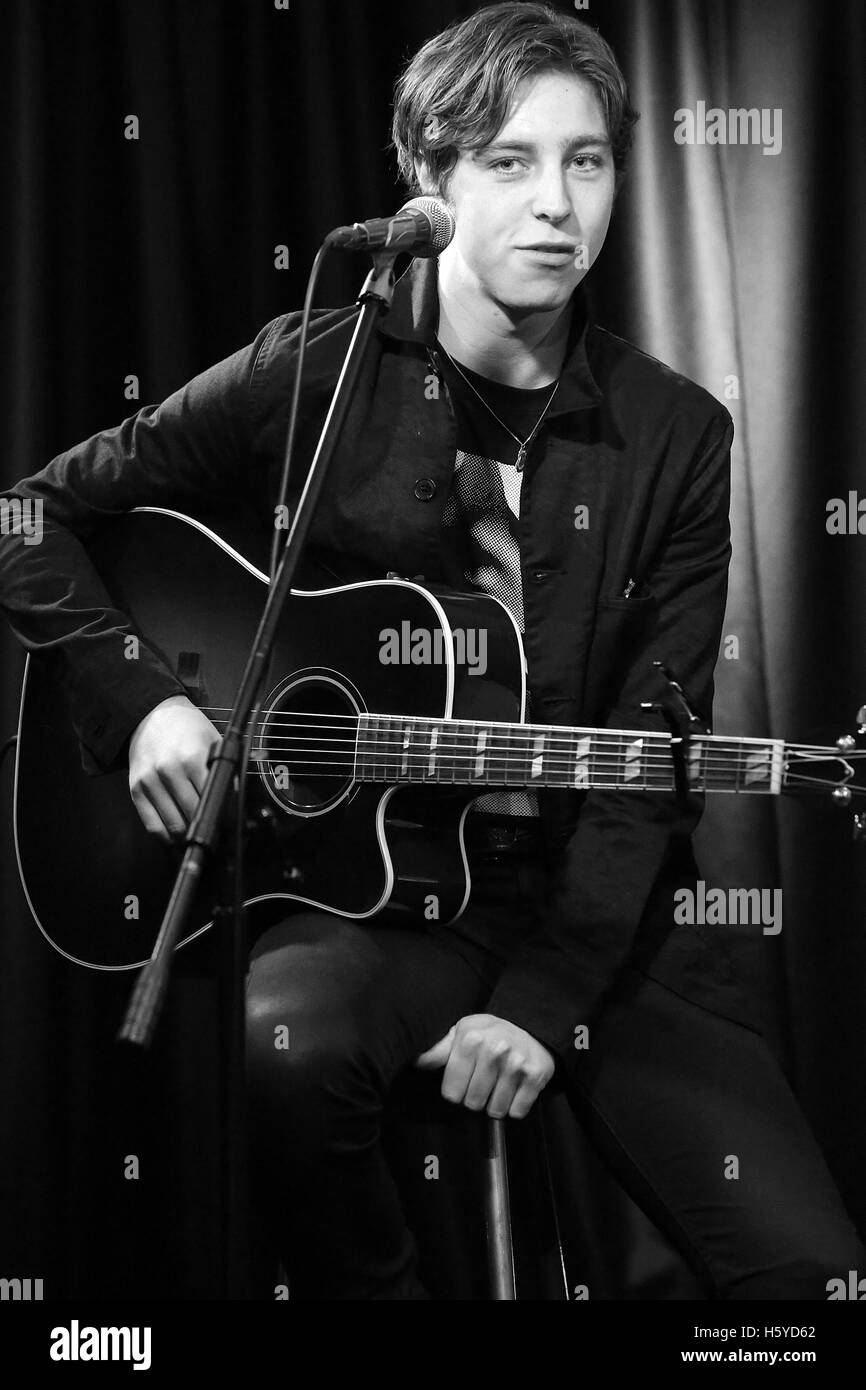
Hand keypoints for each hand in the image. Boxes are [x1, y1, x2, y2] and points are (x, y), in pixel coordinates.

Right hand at [127, 694, 221, 843]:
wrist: (151, 715)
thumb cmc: (187, 727)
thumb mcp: (213, 741)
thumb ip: (224, 769)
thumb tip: (233, 801)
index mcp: (192, 758)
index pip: (211, 800)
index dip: (222, 816)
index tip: (228, 824)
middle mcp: (169, 771)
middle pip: (193, 815)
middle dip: (206, 826)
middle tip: (215, 831)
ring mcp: (150, 782)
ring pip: (173, 825)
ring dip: (187, 835)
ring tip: (196, 834)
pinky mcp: (135, 790)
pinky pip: (152, 825)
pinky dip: (166, 836)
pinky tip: (176, 834)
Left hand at [415, 1014, 554, 1118]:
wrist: (530, 1027)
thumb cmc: (490, 1034)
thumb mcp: (462, 1032)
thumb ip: (440, 1050)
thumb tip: (418, 1061)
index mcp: (470, 1038)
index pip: (451, 1091)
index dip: (455, 1091)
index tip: (462, 1083)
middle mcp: (494, 1049)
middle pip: (472, 1102)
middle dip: (475, 1098)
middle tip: (483, 1083)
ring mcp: (516, 1063)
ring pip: (495, 1109)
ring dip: (495, 1104)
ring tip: (498, 1086)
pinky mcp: (535, 1076)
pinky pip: (517, 1111)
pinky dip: (514, 1106)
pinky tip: (514, 1089)